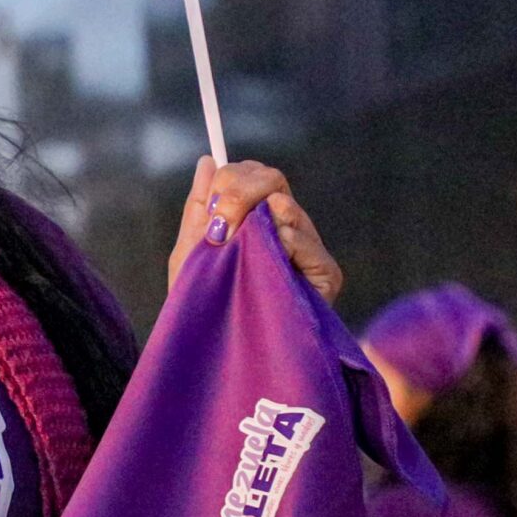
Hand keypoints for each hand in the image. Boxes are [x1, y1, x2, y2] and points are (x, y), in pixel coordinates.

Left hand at [167, 156, 342, 300]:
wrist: (212, 356)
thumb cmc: (200, 309)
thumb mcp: (191, 255)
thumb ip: (199, 209)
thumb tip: (208, 161)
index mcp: (253, 222)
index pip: (254, 175)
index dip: (233, 179)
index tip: (210, 204)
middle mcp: (284, 230)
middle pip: (274, 180)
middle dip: (241, 191)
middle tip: (219, 224)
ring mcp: (306, 252)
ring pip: (289, 208)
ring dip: (257, 223)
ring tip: (238, 254)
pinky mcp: (325, 277)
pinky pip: (307, 243)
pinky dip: (285, 244)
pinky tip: (269, 263)